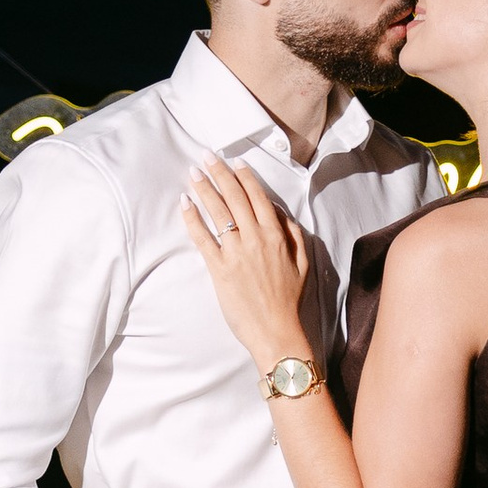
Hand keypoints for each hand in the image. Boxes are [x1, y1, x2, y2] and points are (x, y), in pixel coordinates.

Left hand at [181, 154, 314, 372]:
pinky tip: (185, 204)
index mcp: (276, 235)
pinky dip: (192, 219)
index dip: (244, 177)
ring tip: (193, 173)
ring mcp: (235, 253)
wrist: (276, 331)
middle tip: (206, 156)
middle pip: (234, 198)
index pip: (257, 197)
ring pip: (218, 212)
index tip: (234, 162)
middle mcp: (255, 238)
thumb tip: (280, 213)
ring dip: (204, 189)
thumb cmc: (289, 300)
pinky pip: (203, 237)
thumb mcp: (303, 263)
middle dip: (219, 173)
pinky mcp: (219, 269)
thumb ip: (293, 234)